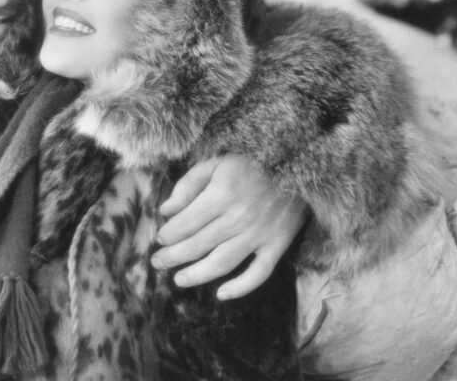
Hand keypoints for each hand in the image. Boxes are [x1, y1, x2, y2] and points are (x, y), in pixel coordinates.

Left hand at [151, 154, 307, 298]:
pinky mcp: (278, 244)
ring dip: (197, 275)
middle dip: (173, 256)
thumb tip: (165, 211)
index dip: (169, 235)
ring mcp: (260, 234)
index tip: (160, 240)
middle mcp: (239, 217)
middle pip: (199, 245)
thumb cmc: (251, 162)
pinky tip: (221, 294)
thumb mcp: (216, 163)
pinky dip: (241, 288)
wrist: (299, 164)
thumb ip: (188, 185)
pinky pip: (259, 273)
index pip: (186, 223)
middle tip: (158, 263)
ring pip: (222, 263)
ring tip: (178, 280)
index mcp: (221, 194)